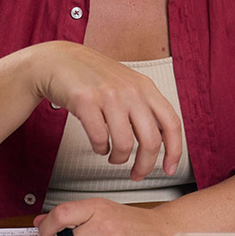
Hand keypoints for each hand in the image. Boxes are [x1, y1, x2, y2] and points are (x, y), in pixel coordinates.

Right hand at [27, 41, 182, 178]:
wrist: (59, 60)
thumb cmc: (94, 77)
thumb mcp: (128, 85)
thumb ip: (145, 107)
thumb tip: (161, 139)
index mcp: (146, 88)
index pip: (172, 123)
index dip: (175, 150)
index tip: (169, 169)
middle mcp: (131, 90)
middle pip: (151, 140)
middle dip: (145, 165)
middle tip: (137, 175)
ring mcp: (109, 95)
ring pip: (125, 144)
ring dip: (118, 159)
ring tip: (113, 156)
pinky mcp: (85, 101)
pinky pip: (99, 139)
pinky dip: (100, 149)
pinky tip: (98, 145)